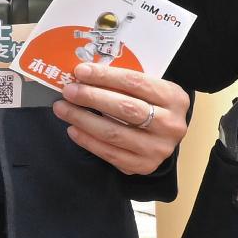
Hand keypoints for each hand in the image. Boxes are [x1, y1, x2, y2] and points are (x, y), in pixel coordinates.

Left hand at [61, 63, 191, 174]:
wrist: (166, 136)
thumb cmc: (152, 106)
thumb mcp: (149, 90)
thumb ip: (123, 83)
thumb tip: (83, 76)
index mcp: (174, 98)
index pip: (136, 83)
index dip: (105, 76)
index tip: (80, 71)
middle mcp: (171, 125)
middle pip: (125, 108)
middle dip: (91, 98)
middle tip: (68, 91)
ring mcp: (158, 149)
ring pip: (114, 133)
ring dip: (82, 119)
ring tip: (62, 109)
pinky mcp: (144, 166)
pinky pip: (110, 153)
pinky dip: (87, 141)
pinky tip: (73, 129)